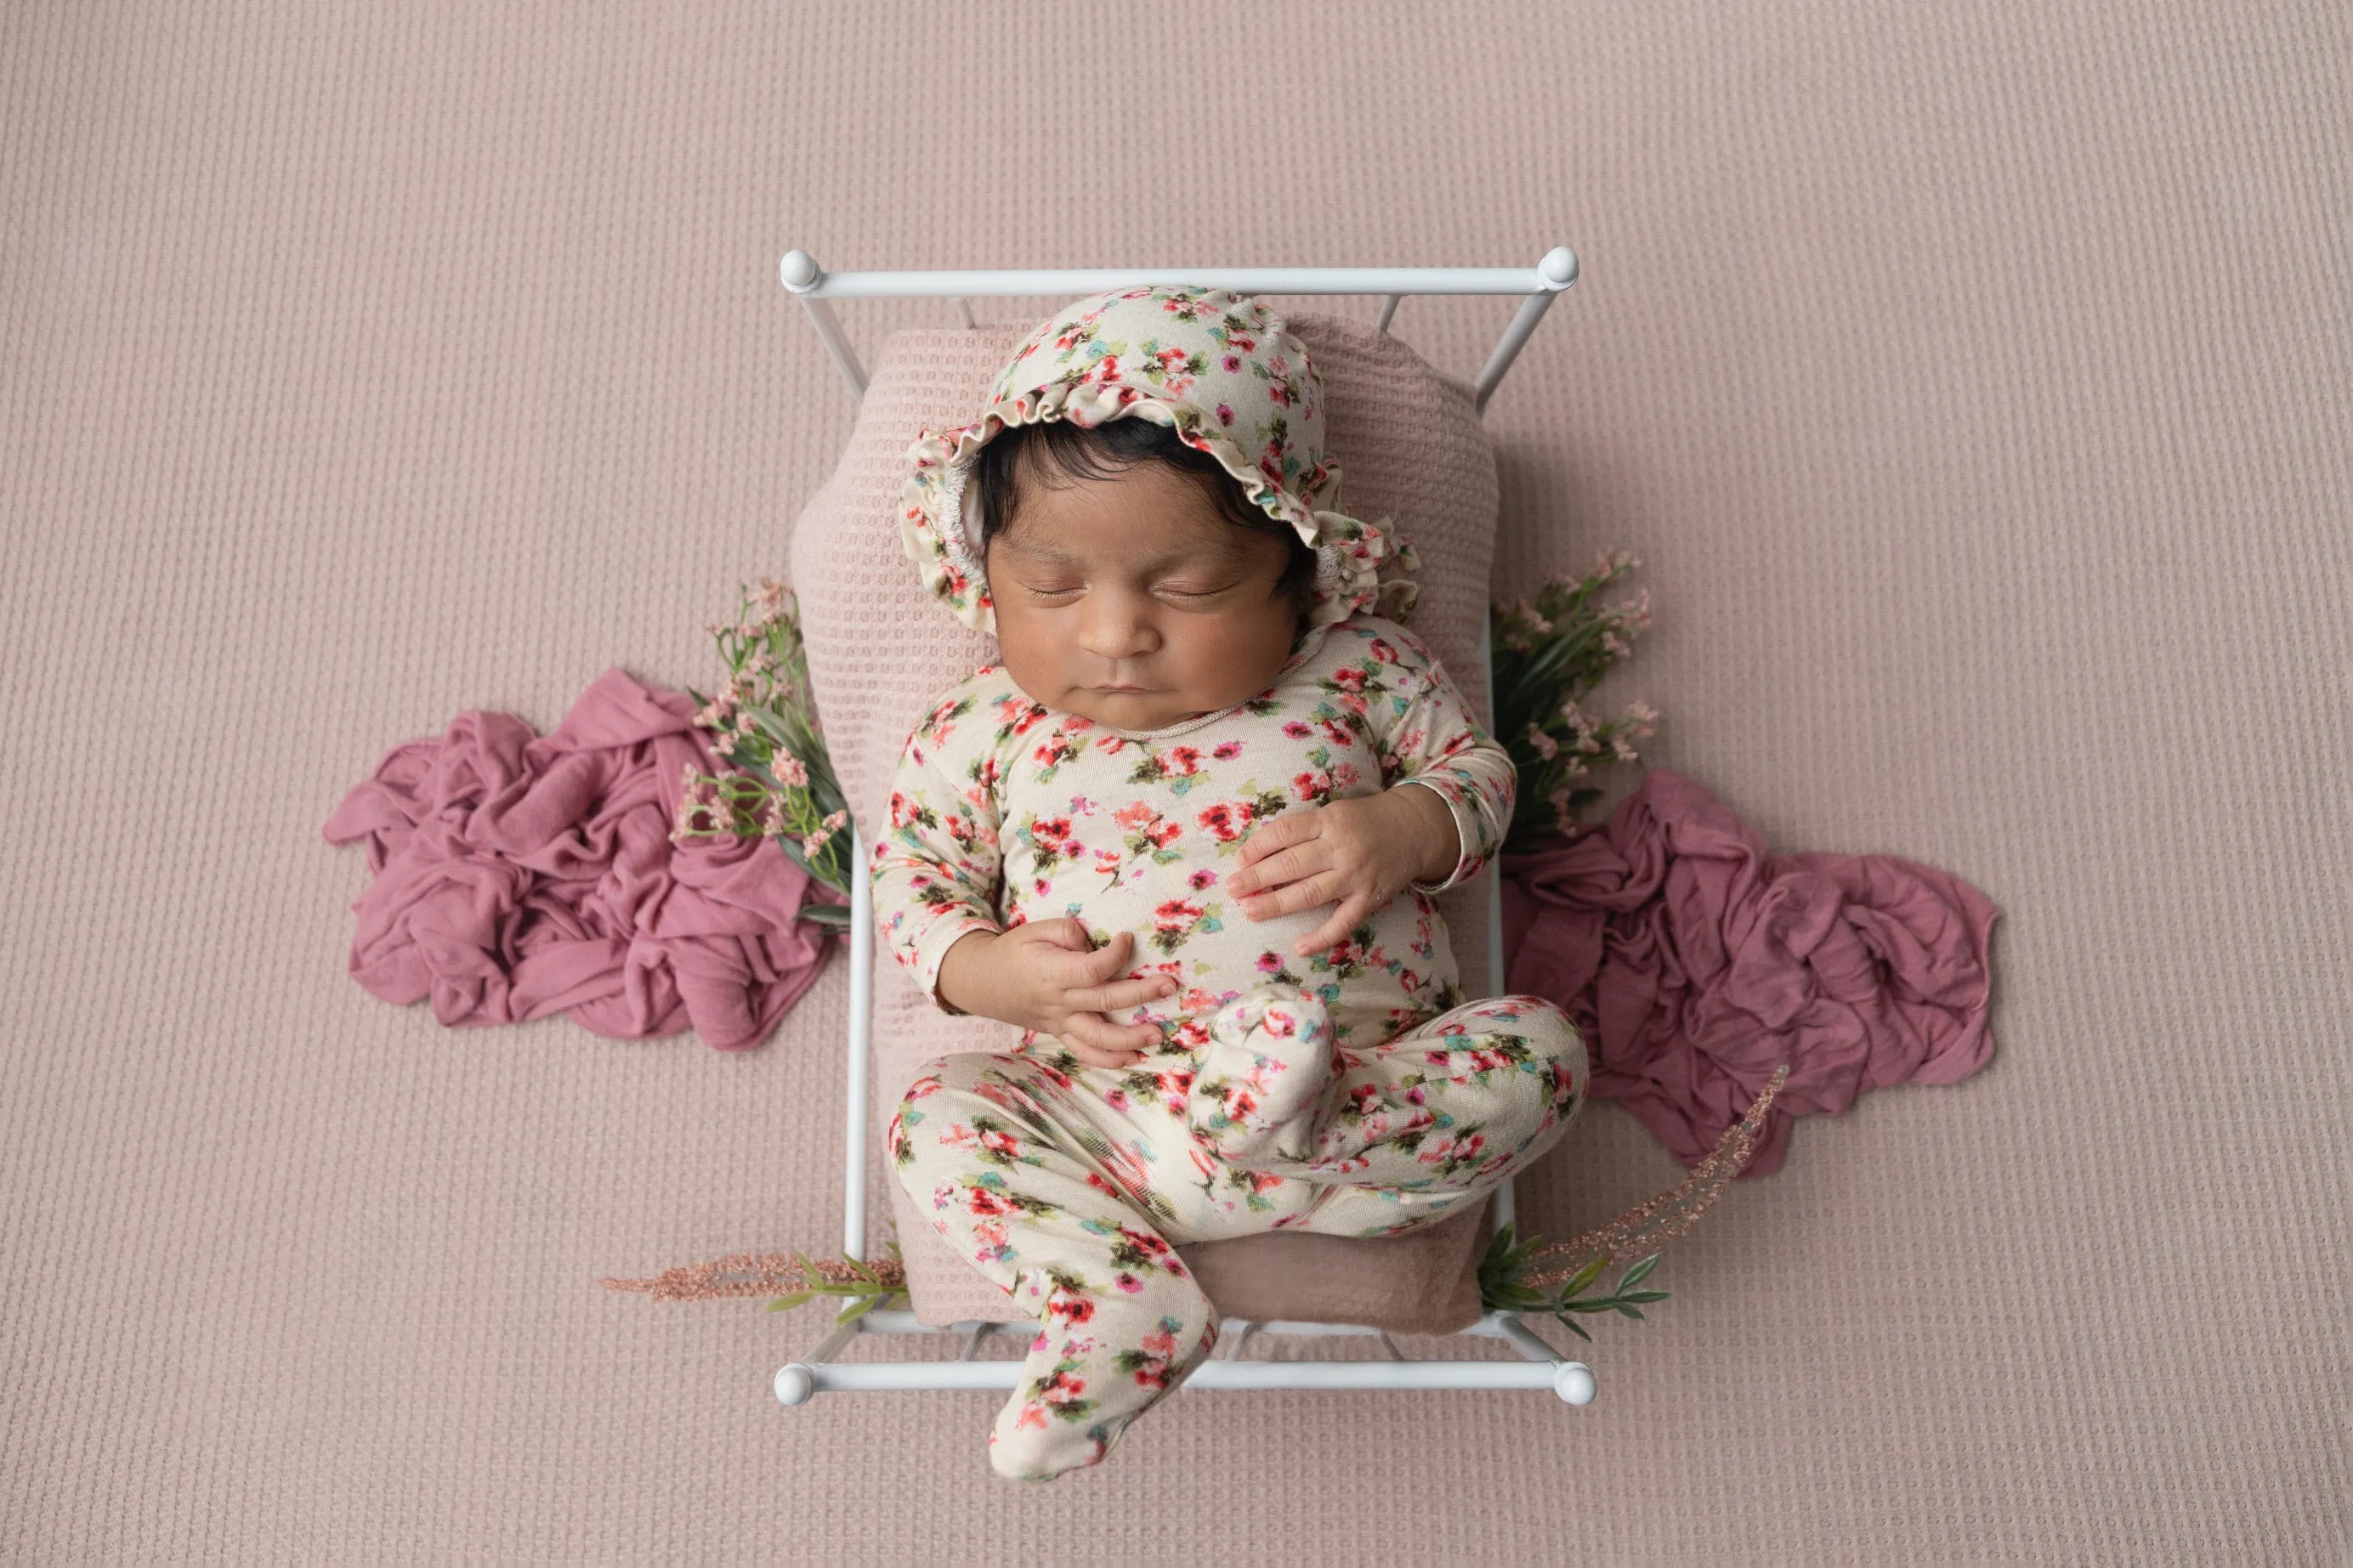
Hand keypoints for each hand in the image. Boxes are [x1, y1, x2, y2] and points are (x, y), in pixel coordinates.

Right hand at [934, 920, 1177, 1069]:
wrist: (983, 982)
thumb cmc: (1014, 951)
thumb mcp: (1036, 929)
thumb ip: (1068, 932)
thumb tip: (1096, 944)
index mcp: (1053, 973)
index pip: (1092, 969)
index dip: (1116, 955)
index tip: (1128, 938)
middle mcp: (1059, 1002)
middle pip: (1104, 1003)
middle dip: (1140, 994)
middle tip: (1169, 986)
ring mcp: (1060, 1022)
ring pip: (1097, 1038)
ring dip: (1130, 1038)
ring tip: (1158, 1034)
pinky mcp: (1060, 1033)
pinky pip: (1084, 1052)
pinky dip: (1109, 1060)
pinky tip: (1133, 1058)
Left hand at [1225, 785, 1460, 955]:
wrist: (1414, 828)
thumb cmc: (1363, 821)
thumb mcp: (1334, 813)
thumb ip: (1303, 830)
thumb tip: (1259, 852)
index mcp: (1329, 820)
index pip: (1286, 831)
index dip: (1259, 846)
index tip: (1239, 860)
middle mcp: (1341, 847)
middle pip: (1292, 864)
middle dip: (1258, 877)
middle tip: (1233, 888)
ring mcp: (1356, 875)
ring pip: (1311, 893)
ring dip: (1277, 904)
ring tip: (1250, 911)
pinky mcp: (1370, 898)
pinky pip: (1344, 922)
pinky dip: (1322, 937)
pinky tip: (1300, 947)